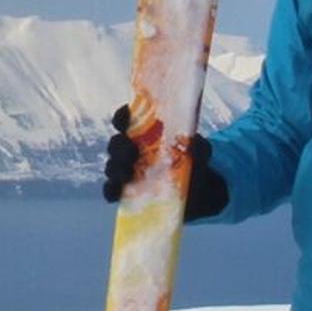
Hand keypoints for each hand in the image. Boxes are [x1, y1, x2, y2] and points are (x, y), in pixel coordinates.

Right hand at [101, 105, 225, 220]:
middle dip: (120, 146)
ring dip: (115, 168)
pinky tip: (117, 192)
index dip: (122, 117)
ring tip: (127, 174)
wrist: (198, 194)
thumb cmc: (194, 164)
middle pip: (115, 143)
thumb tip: (193, 143)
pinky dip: (111, 191)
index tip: (125, 118)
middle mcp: (131, 150)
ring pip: (111, 166)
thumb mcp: (201, 153)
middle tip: (132, 152)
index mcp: (144, 134)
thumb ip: (199, 147)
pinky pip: (111, 191)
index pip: (126, 120)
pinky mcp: (126, 192)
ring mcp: (127, 171)